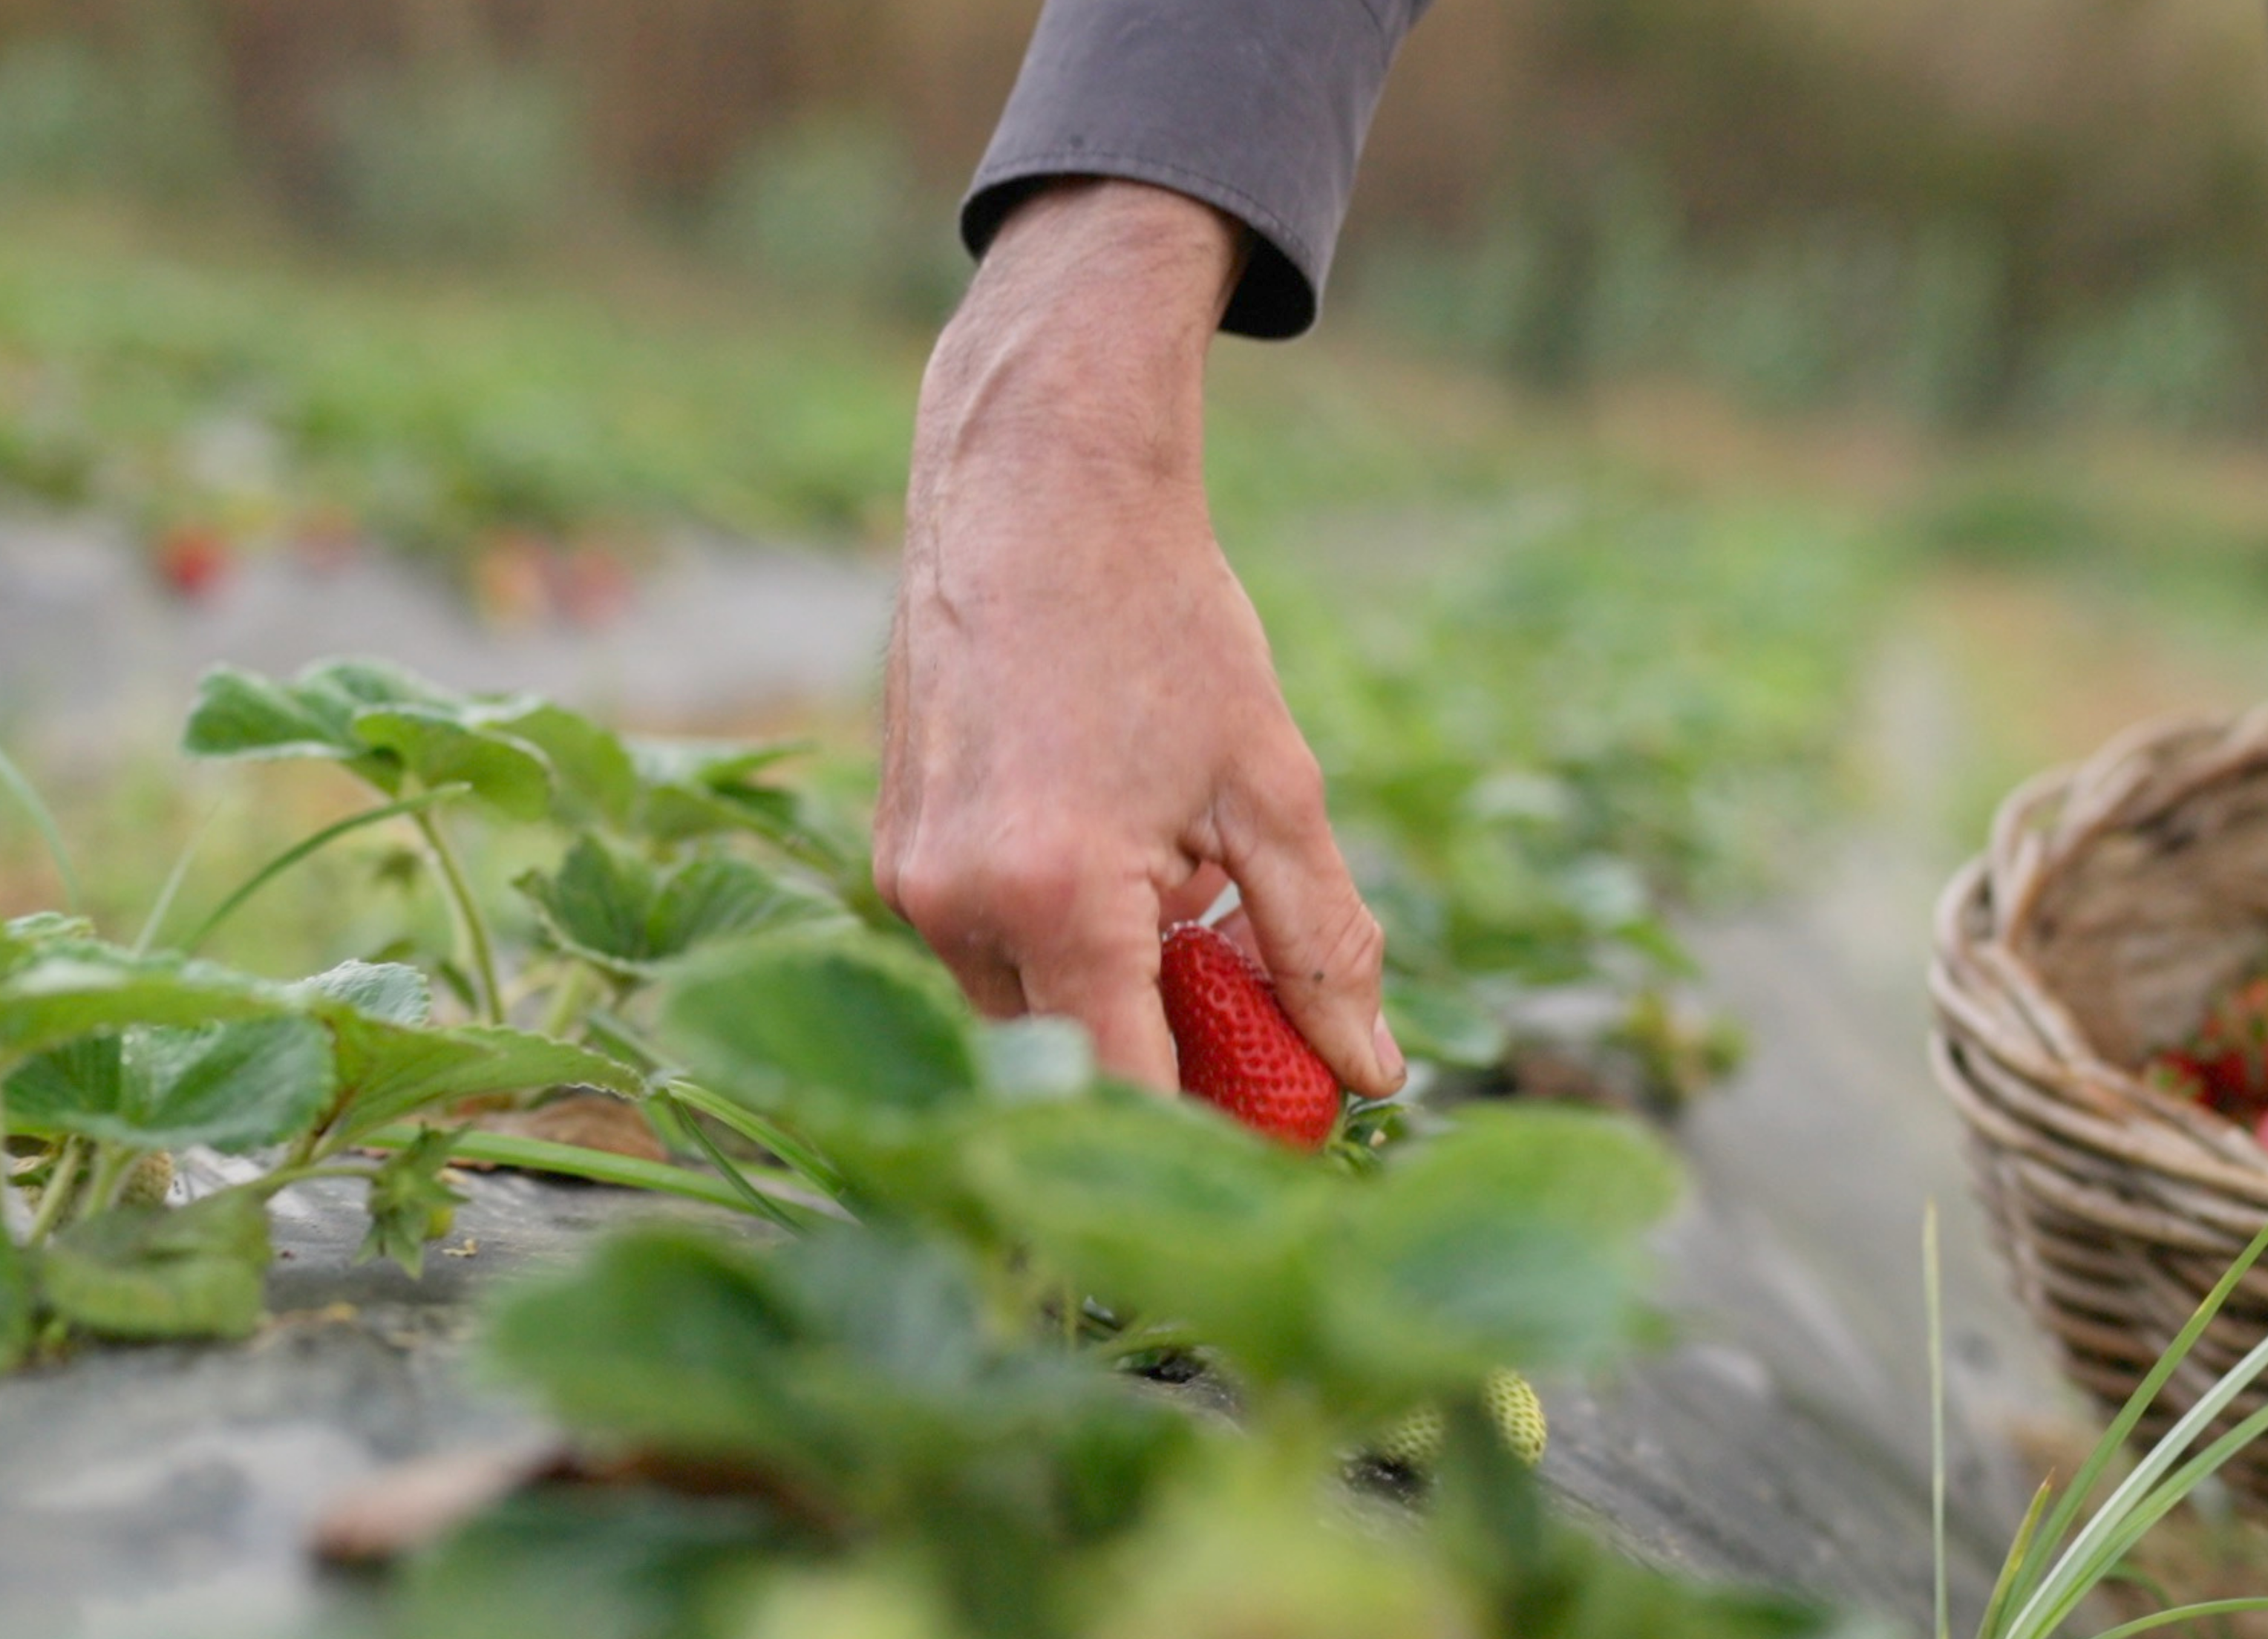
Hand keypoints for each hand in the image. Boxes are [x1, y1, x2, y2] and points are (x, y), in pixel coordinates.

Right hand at [874, 179, 1404, 1097]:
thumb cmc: (1167, 626)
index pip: (1125, 1092)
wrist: (1041, 490)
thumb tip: (1374, 1075)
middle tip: (1261, 1025)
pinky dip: (1061, 944)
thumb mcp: (1275, 788)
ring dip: (1111, 997)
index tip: (1282, 1144)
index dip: (1205, 1138)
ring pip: (1024, 1012)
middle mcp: (958, 905)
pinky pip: (985, 952)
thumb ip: (1322, 946)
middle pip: (1069, 1064)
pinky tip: (1121, 857)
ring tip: (1187, 895)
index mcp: (1059, 896)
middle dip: (1166, 1064)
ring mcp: (909, 881)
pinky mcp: (893, 854)